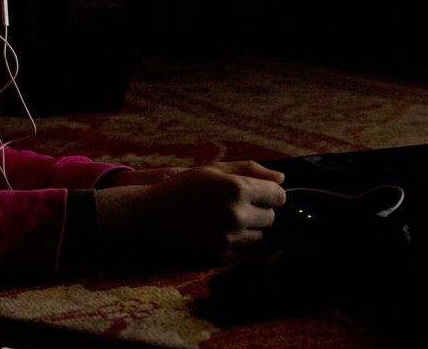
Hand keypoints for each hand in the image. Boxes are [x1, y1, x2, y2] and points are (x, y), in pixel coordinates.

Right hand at [96, 161, 286, 268]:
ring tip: (225, 220)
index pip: (279, 196)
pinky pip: (246, 252)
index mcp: (237, 189)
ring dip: (250, 229)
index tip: (258, 193)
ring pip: (260, 236)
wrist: (146, 222)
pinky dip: (239, 244)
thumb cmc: (179, 190)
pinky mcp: (222, 258)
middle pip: (271, 217)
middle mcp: (237, 214)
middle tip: (235, 206)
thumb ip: (249, 170)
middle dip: (259, 211)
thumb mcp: (211, 171)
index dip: (269, 194)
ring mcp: (230, 239)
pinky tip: (220, 234)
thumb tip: (281, 179)